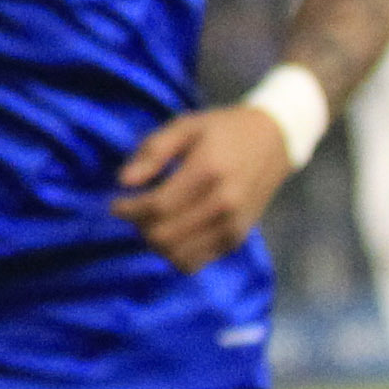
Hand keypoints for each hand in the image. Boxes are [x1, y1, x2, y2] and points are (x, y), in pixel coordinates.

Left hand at [113, 105, 291, 271]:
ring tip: (151, 221)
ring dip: (155, 243)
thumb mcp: (184, 126)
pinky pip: (196, 262)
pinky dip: (175, 252)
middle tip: (133, 210)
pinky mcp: (237, 239)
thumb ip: (152, 152)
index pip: (157, 207)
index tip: (115, 204)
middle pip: (165, 236)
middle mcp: (224, 204)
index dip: (128, 209)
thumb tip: (123, 181)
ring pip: (179, 256)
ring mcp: (234, 226)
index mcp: (208, 172)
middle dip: (139, 226)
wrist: (273, 142)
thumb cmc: (221, 131)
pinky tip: (171, 230)